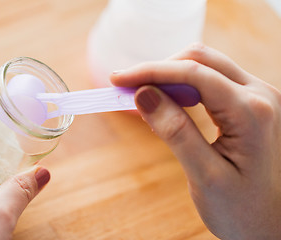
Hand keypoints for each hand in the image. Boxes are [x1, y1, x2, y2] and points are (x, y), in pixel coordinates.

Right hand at [111, 43, 280, 238]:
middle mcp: (260, 94)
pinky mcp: (249, 102)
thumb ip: (175, 132)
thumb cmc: (242, 208)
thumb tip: (144, 94)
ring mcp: (257, 96)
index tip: (118, 79)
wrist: (269, 222)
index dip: (151, 71)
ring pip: (205, 67)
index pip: (193, 74)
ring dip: (169, 76)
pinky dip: (182, 87)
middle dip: (158, 69)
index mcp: (252, 112)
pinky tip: (166, 103)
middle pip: (200, 60)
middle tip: (126, 87)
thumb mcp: (205, 175)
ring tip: (142, 98)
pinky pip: (211, 81)